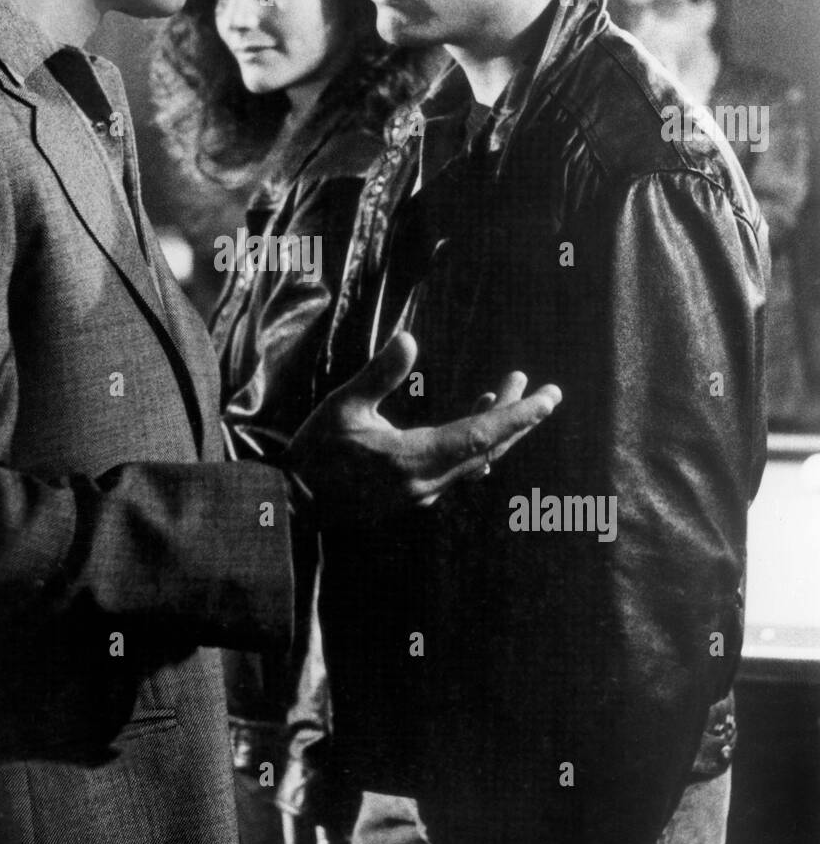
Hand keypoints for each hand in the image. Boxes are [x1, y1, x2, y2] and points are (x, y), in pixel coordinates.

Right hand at [288, 332, 560, 513]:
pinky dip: (473, 445)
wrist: (294, 505)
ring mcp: (422, 493)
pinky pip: (457, 469)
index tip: (549, 398)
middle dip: (517, 418)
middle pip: (487, 448)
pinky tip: (469, 425)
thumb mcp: (343, 407)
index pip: (481, 434)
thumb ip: (380, 374)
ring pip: (474, 460)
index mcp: (416, 458)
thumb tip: (408, 338)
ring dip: (495, 430)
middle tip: (543, 391)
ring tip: (506, 393)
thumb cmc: (316, 454)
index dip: (518, 414)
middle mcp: (428, 481)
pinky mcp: (411, 496)